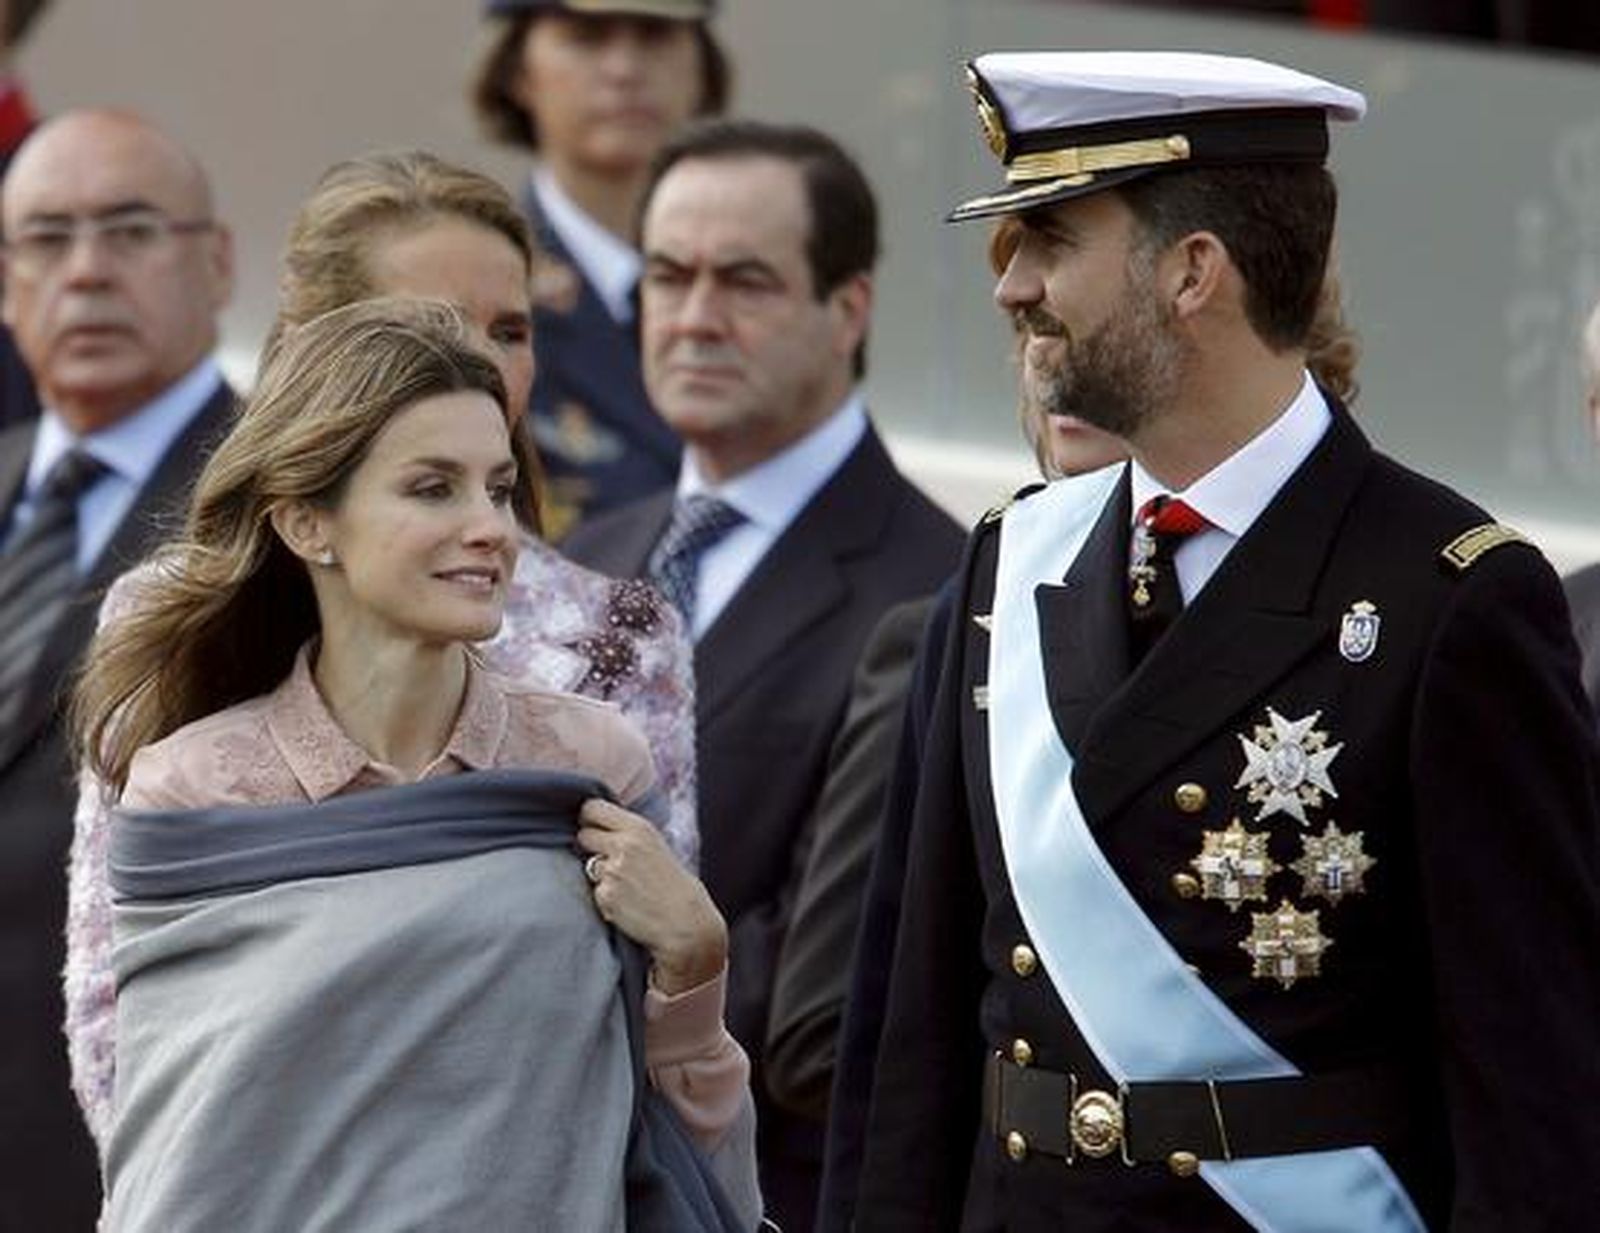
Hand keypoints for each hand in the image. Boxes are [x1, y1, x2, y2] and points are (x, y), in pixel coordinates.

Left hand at [577, 799, 727, 995]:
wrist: (686, 923)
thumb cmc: (674, 885)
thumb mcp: (656, 846)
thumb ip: (628, 835)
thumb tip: (597, 826)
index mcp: (638, 828)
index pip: (591, 807)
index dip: (589, 819)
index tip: (593, 827)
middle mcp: (623, 845)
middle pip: (583, 834)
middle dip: (590, 846)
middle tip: (607, 859)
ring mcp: (612, 872)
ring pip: (587, 865)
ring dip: (599, 874)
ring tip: (626, 887)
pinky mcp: (605, 896)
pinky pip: (595, 892)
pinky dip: (606, 898)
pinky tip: (627, 904)